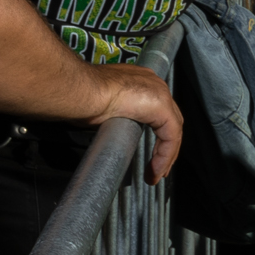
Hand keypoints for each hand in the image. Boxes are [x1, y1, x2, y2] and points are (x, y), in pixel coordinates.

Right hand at [90, 62, 182, 180]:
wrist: (82, 90)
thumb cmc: (81, 96)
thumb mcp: (101, 106)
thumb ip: (111, 115)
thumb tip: (109, 128)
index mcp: (138, 80)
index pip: (156, 109)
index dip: (156, 133)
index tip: (149, 152)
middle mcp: (153, 83)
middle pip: (169, 120)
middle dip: (165, 147)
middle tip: (156, 166)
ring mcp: (159, 93)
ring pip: (173, 130)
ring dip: (165, 155)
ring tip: (156, 173)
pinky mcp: (161, 106)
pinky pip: (170, 137)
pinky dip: (164, 156)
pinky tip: (156, 170)